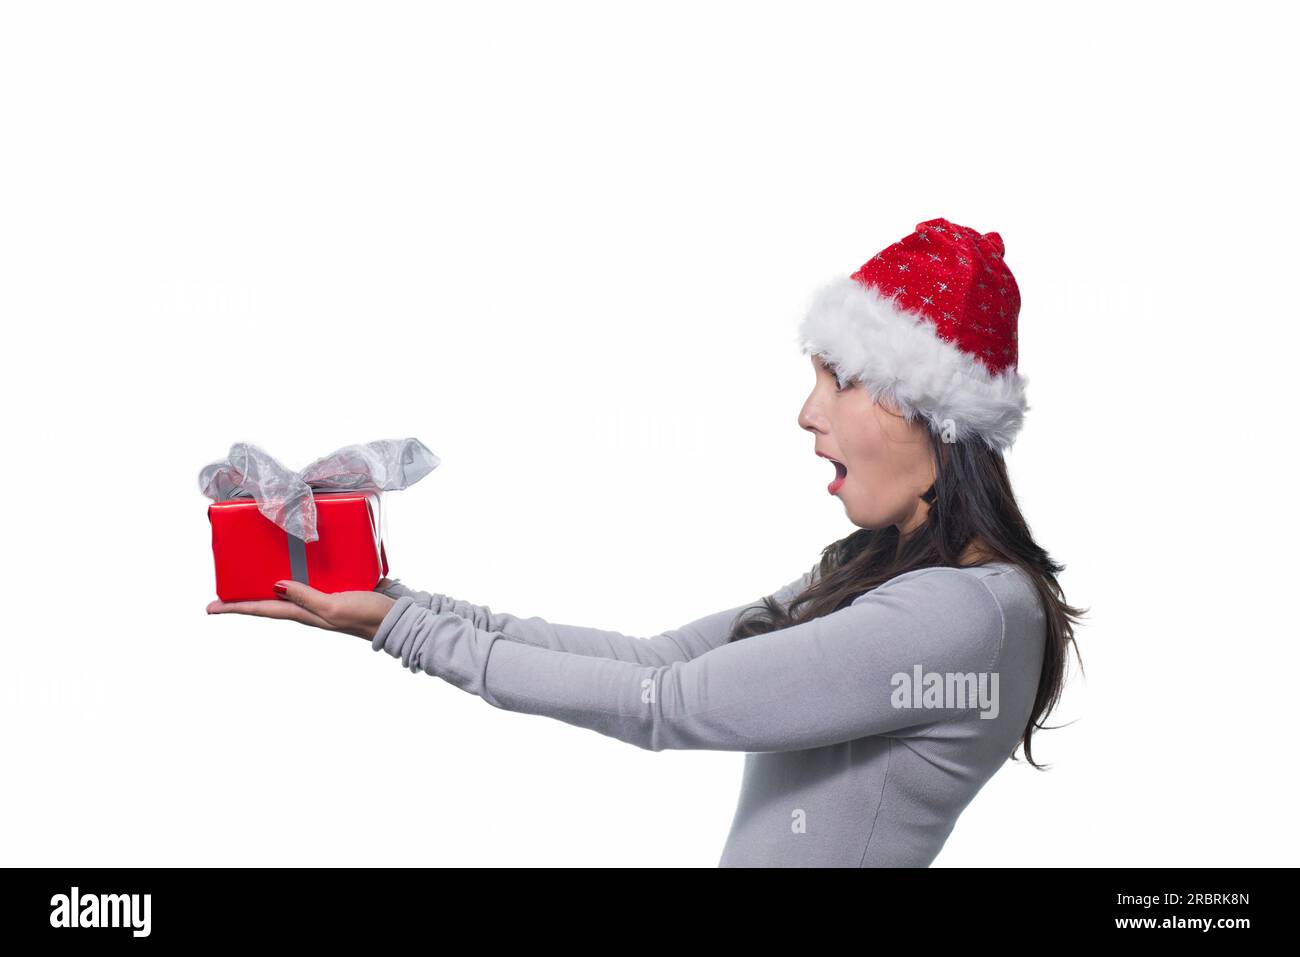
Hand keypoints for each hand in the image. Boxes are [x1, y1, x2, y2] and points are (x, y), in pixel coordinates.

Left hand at [206, 580, 397, 640]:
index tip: (210, 608)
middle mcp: (310, 605)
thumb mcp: (334, 607)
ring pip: (292, 584)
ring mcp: (325, 595)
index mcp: (304, 613)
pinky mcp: (341, 583)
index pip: (261, 609)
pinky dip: (304, 565)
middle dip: (249, 592)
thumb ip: (306, 597)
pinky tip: (304, 553)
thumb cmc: (367, 616)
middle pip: (271, 597)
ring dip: (274, 576)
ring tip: (257, 564)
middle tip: (228, 582)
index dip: (235, 608)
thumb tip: (275, 585)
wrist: (399, 617)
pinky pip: (315, 574)